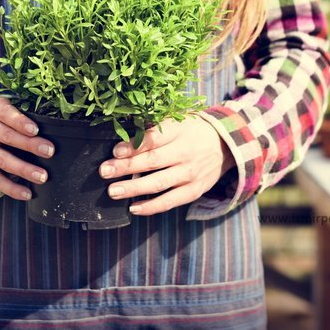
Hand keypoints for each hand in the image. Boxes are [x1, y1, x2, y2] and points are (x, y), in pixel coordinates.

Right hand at [0, 97, 54, 199]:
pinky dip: (11, 188)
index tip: (35, 129)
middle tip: (49, 151)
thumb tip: (54, 128)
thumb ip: (24, 115)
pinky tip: (27, 193)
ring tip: (42, 176)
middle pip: (5, 136)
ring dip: (23, 169)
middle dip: (29, 144)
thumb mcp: (6, 109)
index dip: (20, 121)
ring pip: (1, 159)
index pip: (5, 112)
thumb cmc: (0, 119)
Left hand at [98, 115, 236, 215]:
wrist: (225, 144)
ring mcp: (190, 174)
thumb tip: (122, 138)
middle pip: (152, 162)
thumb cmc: (191, 131)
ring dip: (133, 188)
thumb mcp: (176, 121)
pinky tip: (133, 208)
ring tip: (113, 191)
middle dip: (125, 167)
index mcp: (180, 131)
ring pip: (158, 183)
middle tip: (104, 171)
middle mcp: (185, 153)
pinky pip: (170, 201)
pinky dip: (151, 207)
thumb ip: (152, 128)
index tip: (115, 151)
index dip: (133, 146)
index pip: (154, 139)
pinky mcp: (194, 191)